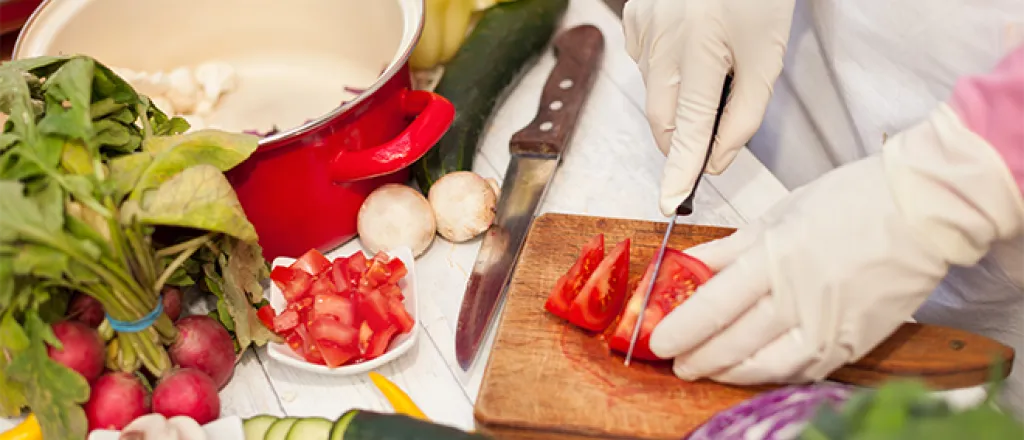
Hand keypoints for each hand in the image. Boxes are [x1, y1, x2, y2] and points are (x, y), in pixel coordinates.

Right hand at [623, 0, 795, 215]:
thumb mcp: (768, 55)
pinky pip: (645, 65)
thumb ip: (745, 114)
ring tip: (711, 63)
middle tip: (715, 128)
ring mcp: (641, 30)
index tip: (670, 202)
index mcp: (702, 50)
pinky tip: (690, 44)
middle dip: (683, 138)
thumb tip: (717, 158)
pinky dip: (666, 71)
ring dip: (678, 99)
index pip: (688, 128)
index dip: (681, 170)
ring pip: (654, 94)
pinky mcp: (631, 20)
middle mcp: (662, 42)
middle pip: (663, 119)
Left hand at [648, 104, 1023, 384]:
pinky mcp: (852, 341)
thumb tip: (688, 263)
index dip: (682, 328)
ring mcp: (828, 324)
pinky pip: (804, 368)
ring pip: (767, 364)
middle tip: (675, 361)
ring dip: (729, 371)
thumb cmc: (853, 200)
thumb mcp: (779, 214)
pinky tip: (753, 369)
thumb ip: (730, 246)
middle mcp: (799, 298)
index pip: (715, 304)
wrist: (924, 211)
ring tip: (706, 369)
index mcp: (776, 258)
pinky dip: (772, 372)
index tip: (657, 341)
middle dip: (698, 357)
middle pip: (734, 341)